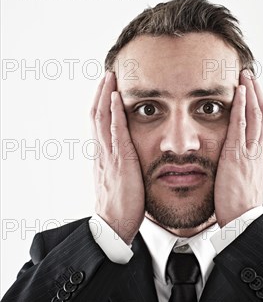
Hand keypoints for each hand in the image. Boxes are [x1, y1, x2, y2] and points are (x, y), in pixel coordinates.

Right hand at [90, 71, 144, 244]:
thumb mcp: (119, 182)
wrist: (114, 226)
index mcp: (103, 157)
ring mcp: (109, 156)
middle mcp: (102, 153)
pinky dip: (114, 113)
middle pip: (97, 116)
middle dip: (101, 93)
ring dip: (106, 96)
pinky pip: (115, 133)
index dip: (101, 105)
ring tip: (110, 77)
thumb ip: (121, 167)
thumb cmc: (121, 207)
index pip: (99, 125)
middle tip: (107, 74)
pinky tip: (117, 98)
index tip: (106, 89)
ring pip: (102, 119)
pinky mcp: (120, 162)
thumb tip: (126, 160)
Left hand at [214, 69, 262, 226]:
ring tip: (246, 75)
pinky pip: (241, 126)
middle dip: (257, 93)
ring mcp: (250, 152)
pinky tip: (239, 92)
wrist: (243, 222)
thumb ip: (244, 168)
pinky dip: (241, 107)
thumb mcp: (246, 183)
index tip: (255, 93)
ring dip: (251, 93)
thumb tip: (238, 163)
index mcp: (260, 158)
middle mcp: (259, 151)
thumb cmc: (240, 207)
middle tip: (251, 76)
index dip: (260, 107)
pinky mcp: (237, 156)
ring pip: (256, 115)